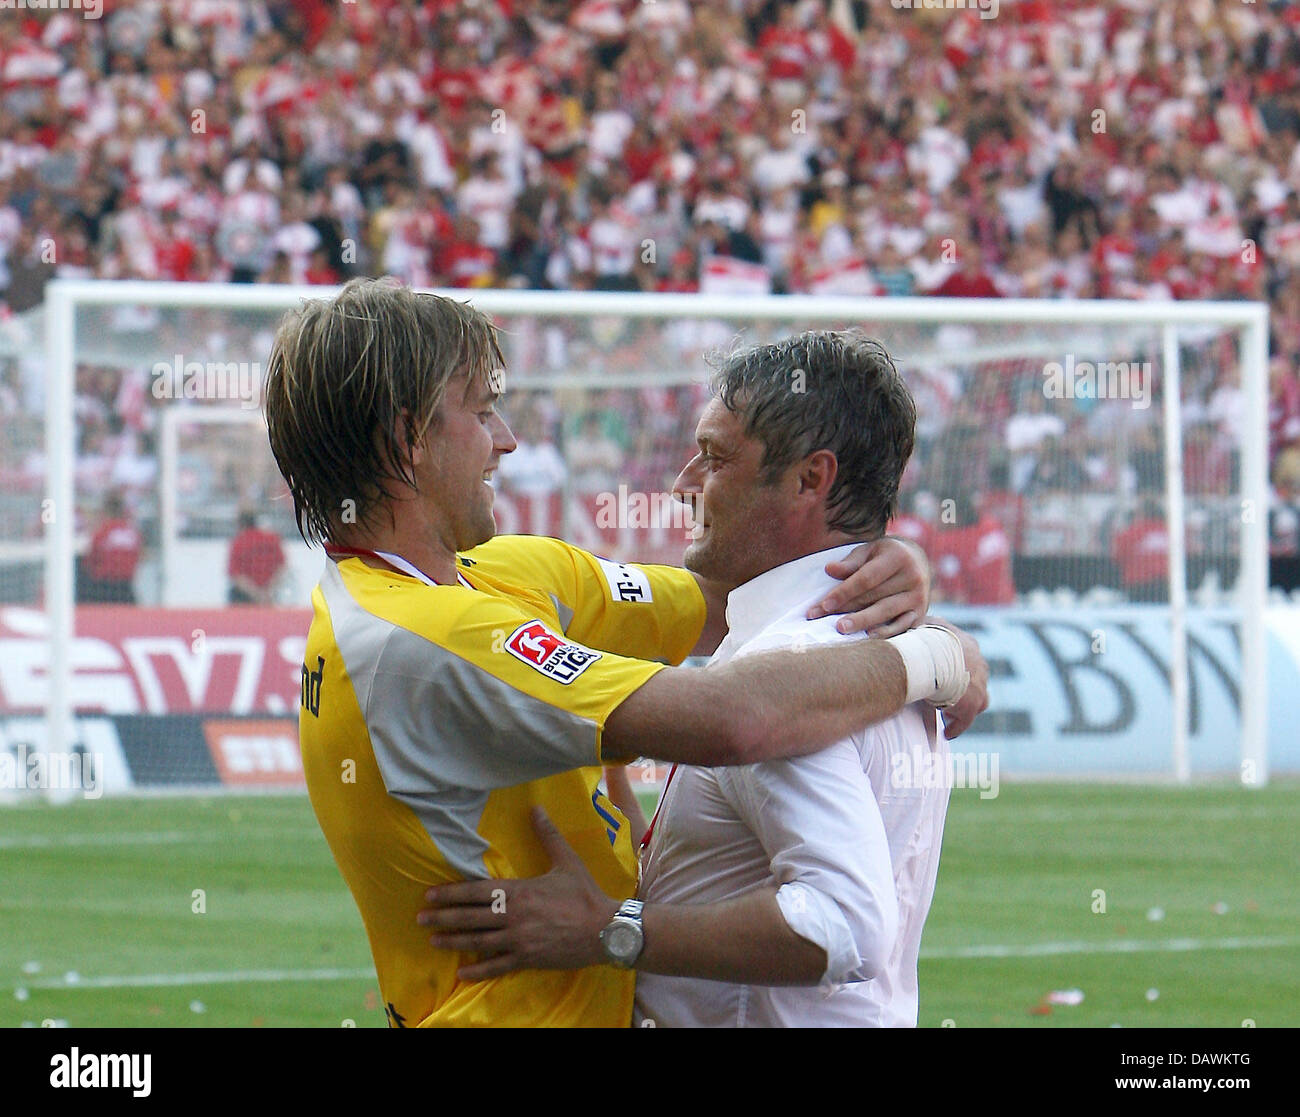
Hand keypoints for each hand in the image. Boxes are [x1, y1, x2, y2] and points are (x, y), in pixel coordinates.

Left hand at [417, 807, 620, 980]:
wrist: (605, 929)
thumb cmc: (585, 894)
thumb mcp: (566, 860)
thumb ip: (547, 835)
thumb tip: (536, 808)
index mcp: (518, 891)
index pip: (476, 892)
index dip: (451, 894)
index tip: (430, 895)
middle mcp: (512, 916)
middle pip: (469, 917)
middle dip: (443, 918)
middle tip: (420, 918)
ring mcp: (518, 940)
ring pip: (478, 941)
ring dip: (453, 940)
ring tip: (434, 940)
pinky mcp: (527, 959)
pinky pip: (497, 966)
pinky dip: (478, 970)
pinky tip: (462, 972)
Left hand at [807, 536, 930, 635]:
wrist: (917, 561)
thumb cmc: (884, 556)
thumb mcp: (868, 552)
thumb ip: (850, 563)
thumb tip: (829, 569)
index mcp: (898, 557)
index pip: (866, 578)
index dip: (844, 592)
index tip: (825, 604)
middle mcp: (913, 576)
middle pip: (874, 596)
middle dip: (846, 608)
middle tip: (822, 620)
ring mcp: (919, 596)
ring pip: (886, 611)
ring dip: (862, 621)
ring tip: (841, 629)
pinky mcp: (921, 613)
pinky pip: (902, 625)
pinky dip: (886, 632)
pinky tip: (868, 636)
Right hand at [924, 618, 988, 739]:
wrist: (934, 656)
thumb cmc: (925, 638)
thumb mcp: (925, 624)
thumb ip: (924, 625)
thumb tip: (915, 623)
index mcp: (969, 644)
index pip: (968, 657)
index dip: (957, 667)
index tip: (947, 676)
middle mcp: (979, 665)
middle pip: (976, 679)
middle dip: (964, 688)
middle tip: (949, 695)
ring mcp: (978, 686)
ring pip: (978, 701)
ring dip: (965, 707)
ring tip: (949, 714)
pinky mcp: (971, 705)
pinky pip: (965, 720)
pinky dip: (956, 726)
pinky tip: (948, 733)